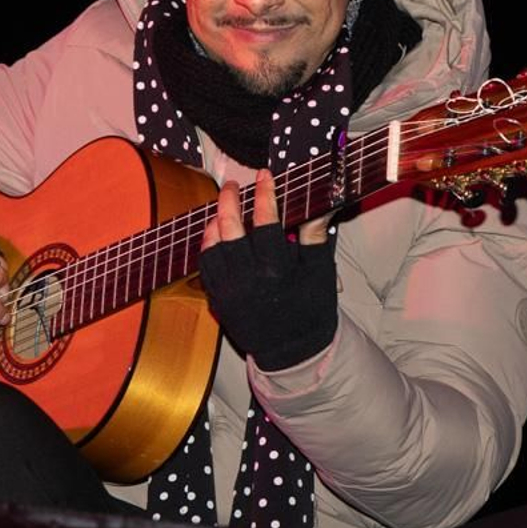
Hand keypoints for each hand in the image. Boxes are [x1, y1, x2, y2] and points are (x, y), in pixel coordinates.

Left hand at [198, 169, 338, 370]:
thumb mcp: (320, 272)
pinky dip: (206, 247)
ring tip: (221, 207)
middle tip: (232, 185)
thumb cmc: (311, 309)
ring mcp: (229, 291)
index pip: (266, 222)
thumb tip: (321, 204)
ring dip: (214, 222)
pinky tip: (213, 234)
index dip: (265, 194)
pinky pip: (204, 267)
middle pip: (231, 228)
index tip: (265, 176)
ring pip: (212, 246)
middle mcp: (248, 279)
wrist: (294, 352)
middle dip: (229, 200)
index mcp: (276, 270)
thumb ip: (315, 236)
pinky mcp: (218, 300)